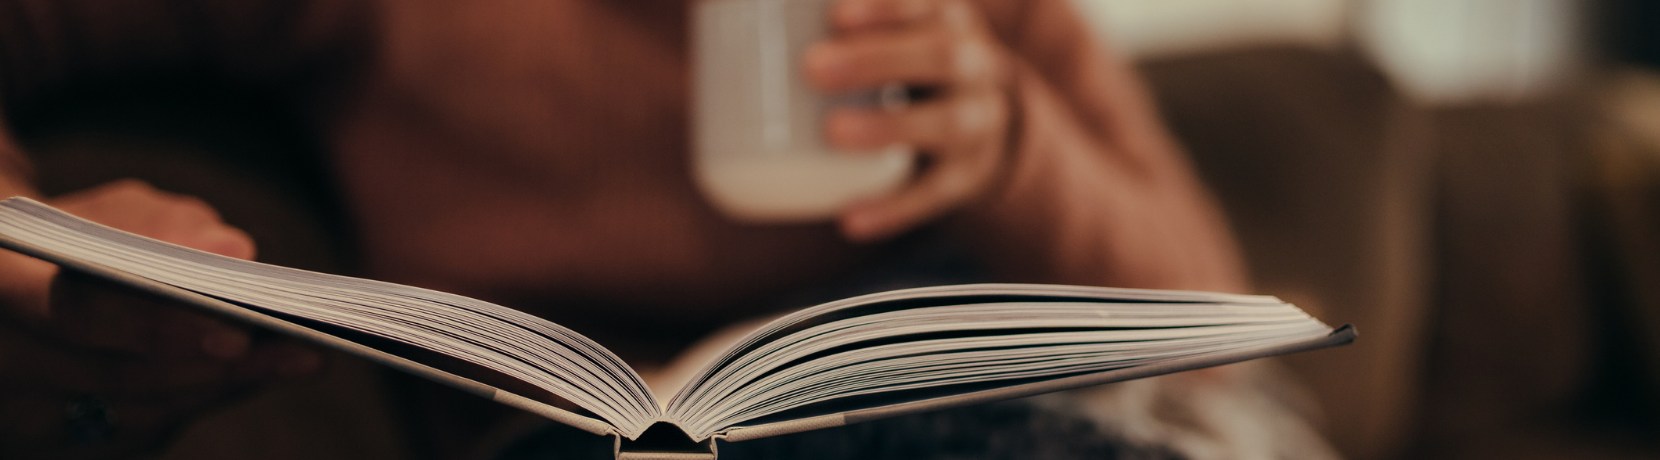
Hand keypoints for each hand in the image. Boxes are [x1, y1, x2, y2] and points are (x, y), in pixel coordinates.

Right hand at [0, 180, 321, 458]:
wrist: (19, 287)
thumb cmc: (80, 236)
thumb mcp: (112, 212)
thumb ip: (164, 223)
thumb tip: (234, 250)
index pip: (73, 314)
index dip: (155, 326)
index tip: (239, 330)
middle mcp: (0, 362)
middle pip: (115, 378)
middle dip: (214, 365)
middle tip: (298, 349)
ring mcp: (23, 412)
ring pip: (134, 413)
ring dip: (222, 385)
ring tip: (300, 357)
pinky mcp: (62, 441)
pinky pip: (141, 428)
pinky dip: (205, 395)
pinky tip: (261, 373)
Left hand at [807, 0, 1014, 241]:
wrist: (983, 124)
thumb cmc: (908, 64)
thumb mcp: (893, 31)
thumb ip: (835, 28)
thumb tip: (722, 10)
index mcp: (947, 20)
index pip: (925, 3)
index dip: (885, 7)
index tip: (834, 14)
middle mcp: (976, 65)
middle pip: (940, 56)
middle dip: (877, 59)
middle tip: (812, 68)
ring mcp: (979, 124)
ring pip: (947, 124)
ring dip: (888, 127)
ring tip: (833, 131)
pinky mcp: (969, 176)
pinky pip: (936, 194)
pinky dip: (893, 209)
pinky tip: (850, 219)